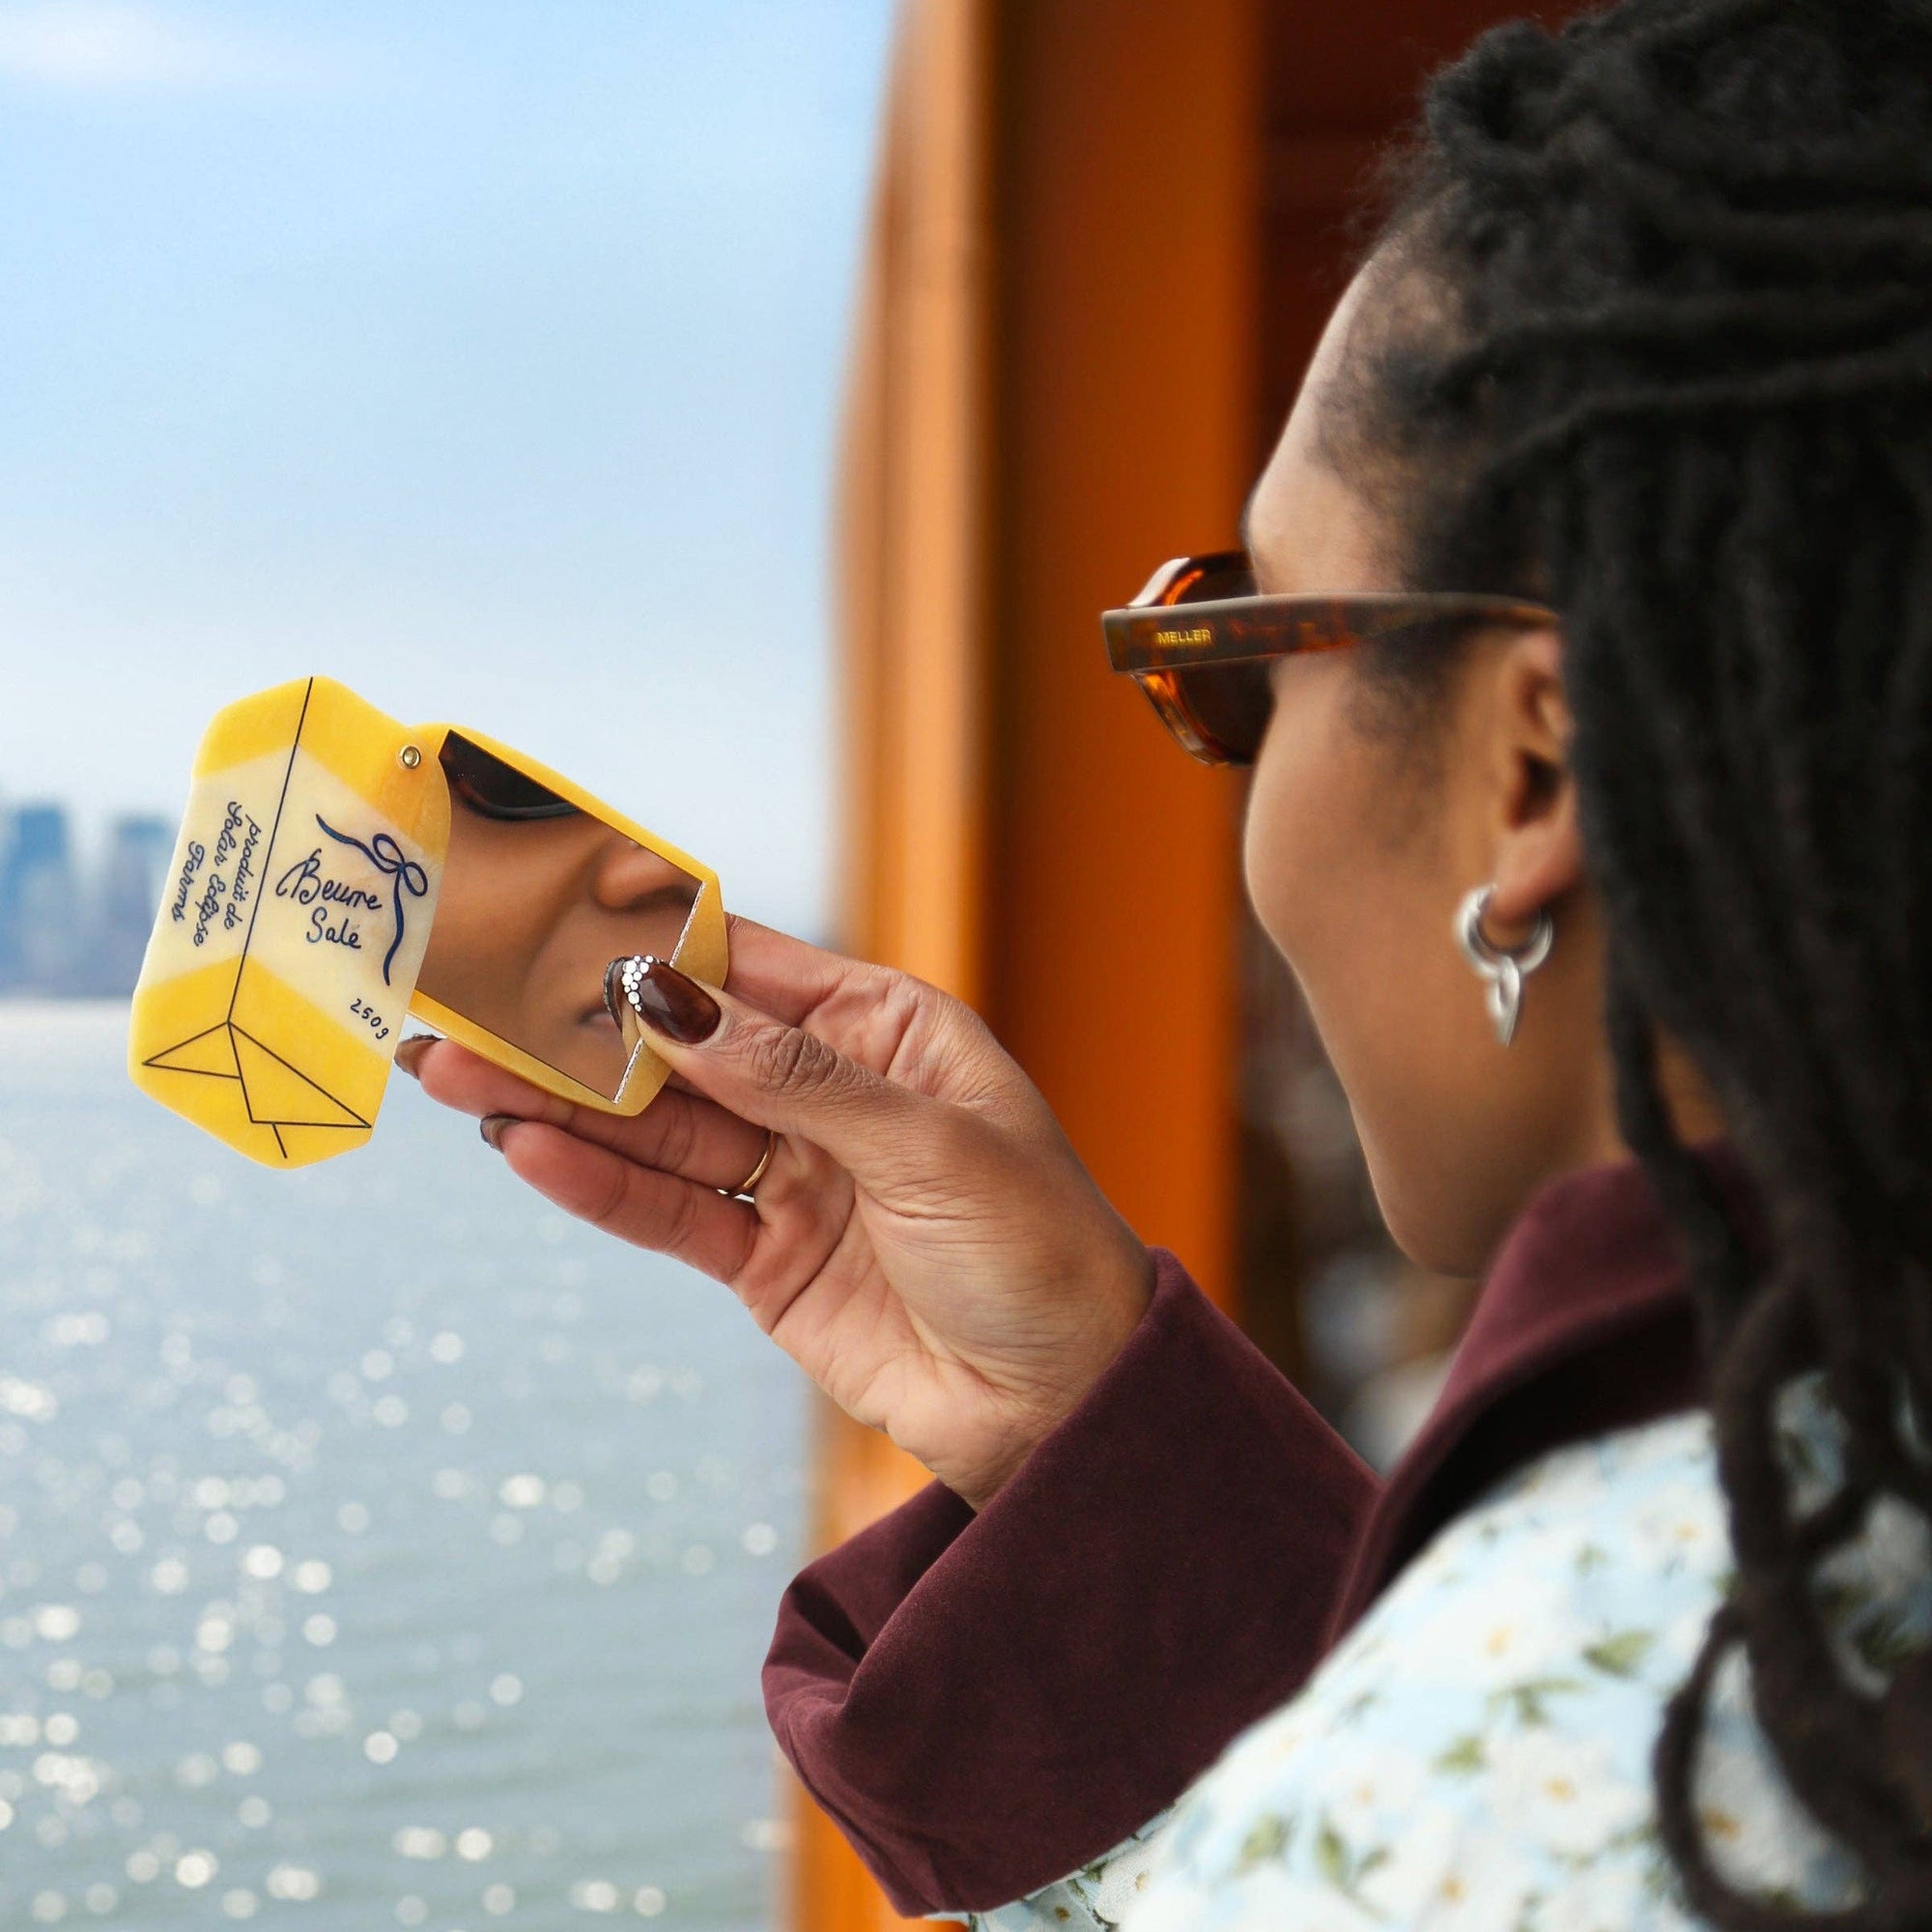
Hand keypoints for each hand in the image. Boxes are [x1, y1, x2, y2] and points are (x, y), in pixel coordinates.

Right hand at [398, 917, 1153, 1508]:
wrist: (1071, 1410)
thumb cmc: (1041, 1252)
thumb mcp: (929, 1145)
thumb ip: (790, 1077)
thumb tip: (666, 1001)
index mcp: (889, 1031)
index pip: (747, 966)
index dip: (649, 943)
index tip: (547, 914)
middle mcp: (830, 1094)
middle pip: (682, 1049)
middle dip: (576, 1028)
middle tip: (464, 1003)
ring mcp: (793, 1179)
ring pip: (658, 1130)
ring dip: (560, 1105)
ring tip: (454, 1072)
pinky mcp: (766, 1262)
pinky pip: (671, 1213)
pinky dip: (599, 1186)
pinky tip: (527, 1151)